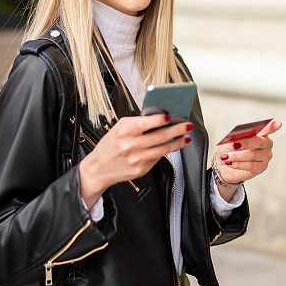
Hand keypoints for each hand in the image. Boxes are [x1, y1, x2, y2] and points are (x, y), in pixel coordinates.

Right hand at [79, 114, 193, 206]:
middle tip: (187, 125)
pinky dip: (166, 151)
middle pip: (159, 136)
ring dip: (177, 142)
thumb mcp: (119, 128)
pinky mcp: (140, 170)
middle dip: (177, 130)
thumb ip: (137, 122)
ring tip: (186, 137)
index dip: (160, 119)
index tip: (170, 116)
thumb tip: (160, 118)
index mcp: (123, 132)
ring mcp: (136, 159)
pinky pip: (158, 158)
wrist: (98, 168)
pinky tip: (172, 146)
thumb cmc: (110, 145)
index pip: (145, 123)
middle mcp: (130, 146)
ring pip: (163, 149)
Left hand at [214, 119, 281, 197]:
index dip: (273, 126)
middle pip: (260, 142)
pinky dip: (239, 164)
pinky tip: (230, 163)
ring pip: (253, 155)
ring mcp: (265, 156)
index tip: (278, 124)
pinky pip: (251, 166)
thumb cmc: (230, 148)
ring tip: (226, 157)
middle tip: (235, 145)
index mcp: (260, 133)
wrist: (224, 164)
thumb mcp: (230, 140)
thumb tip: (238, 137)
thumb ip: (236, 137)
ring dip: (237, 156)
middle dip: (246, 143)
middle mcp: (266, 144)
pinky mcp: (261, 168)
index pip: (268, 128)